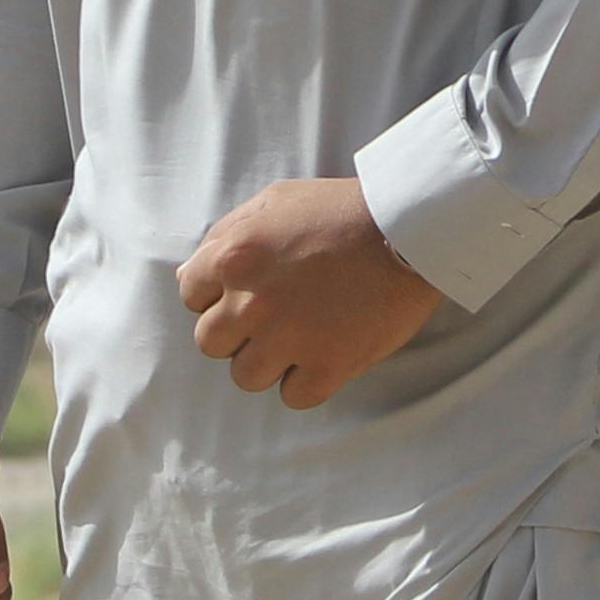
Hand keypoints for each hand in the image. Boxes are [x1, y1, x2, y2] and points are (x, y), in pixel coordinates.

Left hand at [177, 176, 443, 408]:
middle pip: (211, 342)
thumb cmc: (342, 209)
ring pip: (246, 376)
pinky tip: (325, 354)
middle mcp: (251, 303)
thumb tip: (189, 276)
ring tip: (301, 335)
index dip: (217, 293)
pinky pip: (293, 397)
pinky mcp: (327, 366)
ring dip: (269, 360)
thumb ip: (224, 235)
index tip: (247, 289)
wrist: (410, 227)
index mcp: (234, 257)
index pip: (190, 296)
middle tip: (274, 314)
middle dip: (237, 330)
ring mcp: (288, 339)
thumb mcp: (274, 201)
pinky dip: (307, 381)